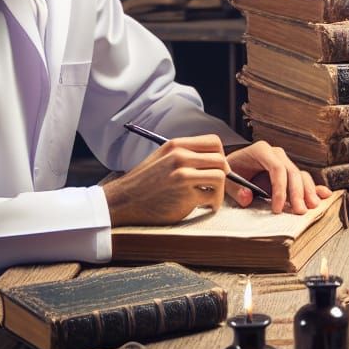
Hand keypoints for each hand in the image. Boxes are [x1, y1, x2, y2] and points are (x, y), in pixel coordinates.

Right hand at [103, 135, 225, 226]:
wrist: (123, 201)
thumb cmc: (144, 182)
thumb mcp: (162, 158)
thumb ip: (186, 154)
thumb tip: (215, 159)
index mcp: (176, 146)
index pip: (214, 142)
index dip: (220, 155)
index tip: (218, 167)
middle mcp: (180, 158)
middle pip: (221, 160)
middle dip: (225, 174)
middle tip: (218, 185)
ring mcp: (183, 177)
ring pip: (220, 177)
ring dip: (220, 191)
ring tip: (211, 198)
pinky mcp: (185, 197)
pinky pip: (211, 198)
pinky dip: (211, 204)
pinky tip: (203, 206)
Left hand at [226, 141, 331, 214]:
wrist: (232, 168)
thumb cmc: (229, 172)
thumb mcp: (226, 180)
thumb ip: (235, 189)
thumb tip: (247, 198)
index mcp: (261, 151)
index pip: (277, 168)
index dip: (280, 189)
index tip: (277, 209)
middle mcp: (276, 154)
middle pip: (292, 172)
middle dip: (297, 193)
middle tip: (299, 212)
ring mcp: (285, 163)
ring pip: (301, 176)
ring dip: (308, 192)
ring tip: (312, 207)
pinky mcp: (289, 173)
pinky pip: (304, 179)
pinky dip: (314, 187)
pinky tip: (325, 195)